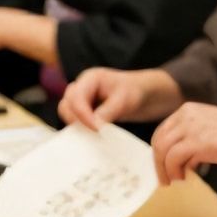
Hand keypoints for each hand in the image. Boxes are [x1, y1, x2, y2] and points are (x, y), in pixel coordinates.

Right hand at [58, 68, 181, 130]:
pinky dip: (81, 129)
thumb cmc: (139, 91)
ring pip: (69, 114)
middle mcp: (83, 88)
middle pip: (66, 104)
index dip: (82, 115)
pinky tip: (93, 137)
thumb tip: (94, 126)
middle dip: (75, 120)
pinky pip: (77, 121)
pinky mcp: (88, 111)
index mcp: (90, 78)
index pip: (75, 97)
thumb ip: (108, 111)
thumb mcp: (125, 100)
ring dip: (77, 126)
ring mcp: (84, 99)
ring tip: (91, 136)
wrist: (150, 94)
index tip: (96, 129)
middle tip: (91, 134)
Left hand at [150, 103, 216, 183]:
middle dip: (158, 162)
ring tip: (172, 182)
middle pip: (159, 140)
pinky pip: (173, 159)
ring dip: (164, 169)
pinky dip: (174, 171)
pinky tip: (183, 179)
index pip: (163, 131)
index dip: (160, 151)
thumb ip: (194, 139)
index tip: (163, 166)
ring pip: (162, 150)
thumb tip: (183, 161)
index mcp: (188, 110)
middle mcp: (185, 115)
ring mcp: (190, 127)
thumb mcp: (210, 129)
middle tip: (164, 179)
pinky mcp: (196, 141)